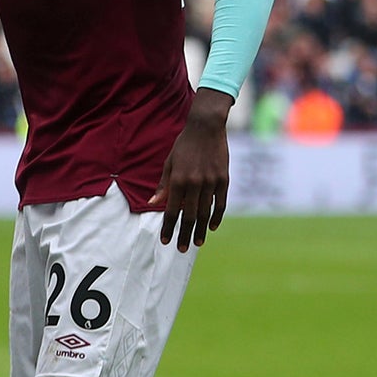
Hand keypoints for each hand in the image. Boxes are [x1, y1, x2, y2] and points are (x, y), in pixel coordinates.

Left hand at [149, 89, 232, 248]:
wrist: (206, 127)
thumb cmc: (184, 145)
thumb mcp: (169, 162)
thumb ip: (163, 185)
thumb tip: (153, 203)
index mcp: (178, 179)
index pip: (172, 210)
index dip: (169, 227)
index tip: (165, 241)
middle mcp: (194, 183)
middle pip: (189, 216)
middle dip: (184, 234)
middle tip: (181, 249)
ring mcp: (210, 182)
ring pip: (205, 213)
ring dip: (201, 230)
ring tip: (197, 243)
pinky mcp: (223, 179)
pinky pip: (220, 203)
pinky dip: (216, 216)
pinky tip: (212, 227)